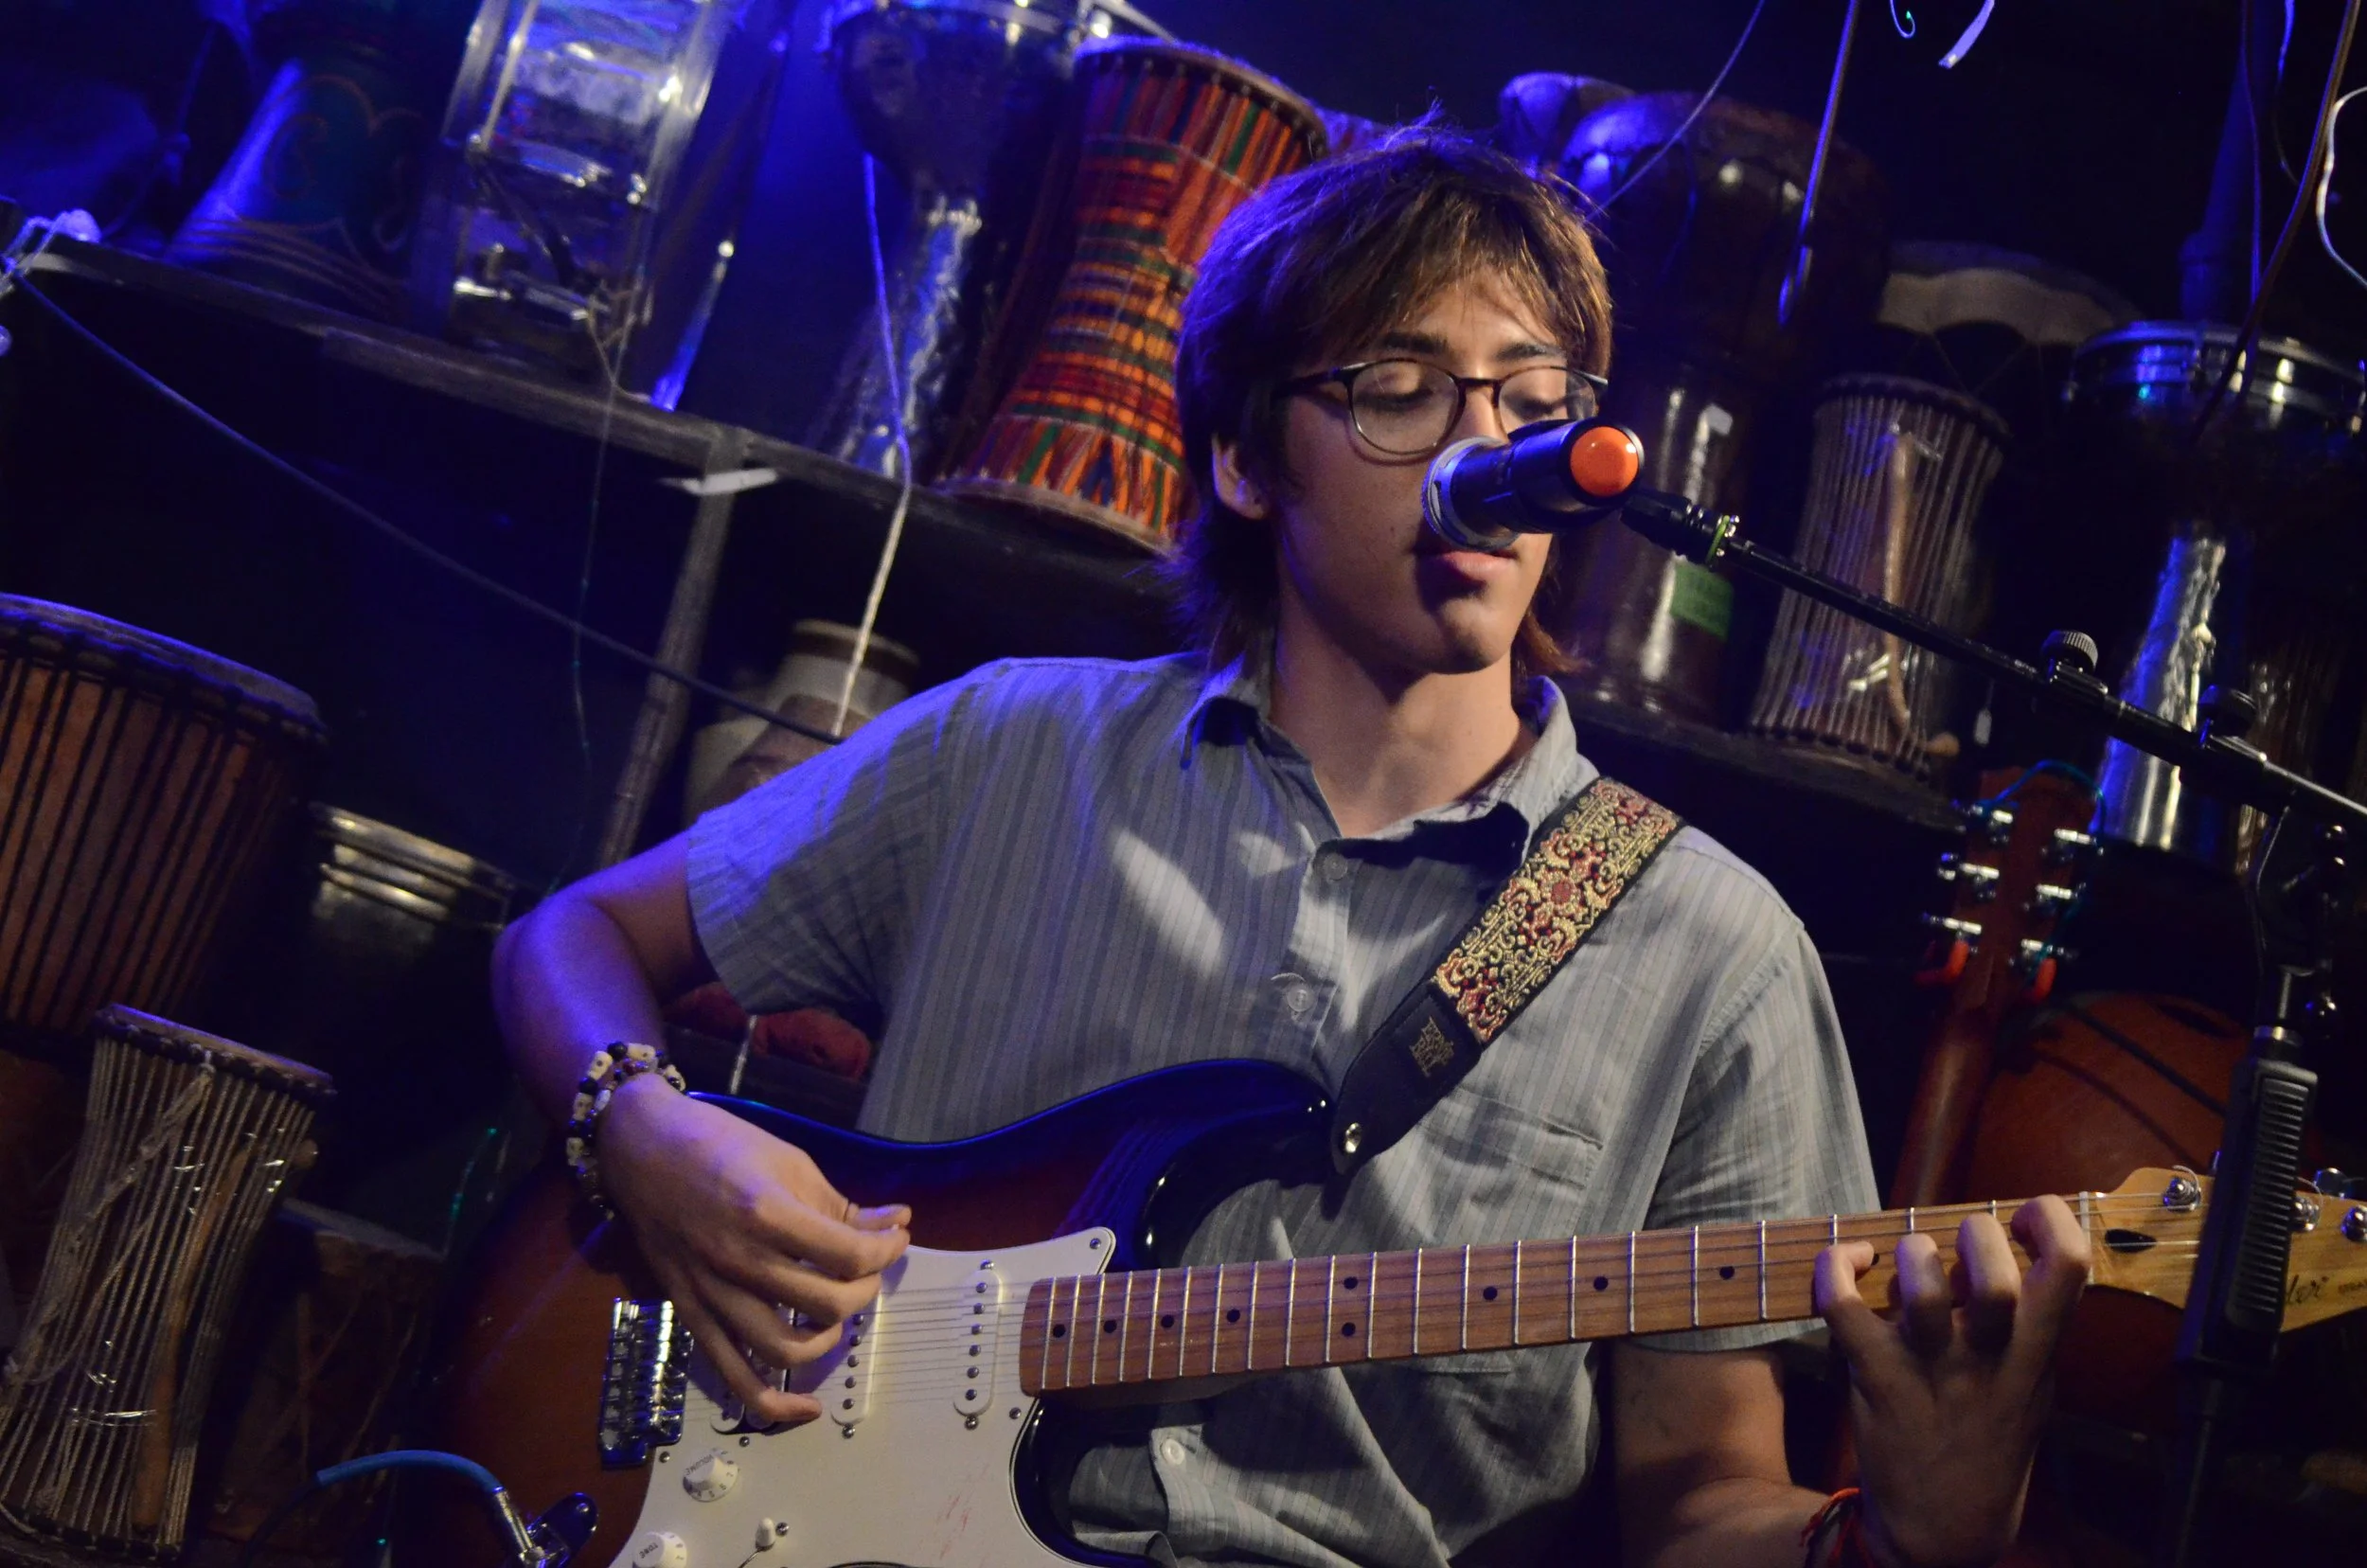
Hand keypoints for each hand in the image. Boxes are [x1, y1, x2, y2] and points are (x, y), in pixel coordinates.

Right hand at [598, 1074, 910, 1424]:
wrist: (642, 1149)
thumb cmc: (719, 1144)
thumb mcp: (790, 1161)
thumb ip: (841, 1205)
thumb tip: (896, 1223)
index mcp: (766, 1214)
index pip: (850, 1255)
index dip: (886, 1250)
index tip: (895, 1237)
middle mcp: (739, 1262)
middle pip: (828, 1302)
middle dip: (865, 1288)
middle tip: (868, 1269)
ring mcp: (712, 1295)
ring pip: (788, 1348)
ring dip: (829, 1337)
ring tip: (838, 1310)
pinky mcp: (692, 1316)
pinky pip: (733, 1377)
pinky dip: (774, 1403)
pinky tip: (809, 1408)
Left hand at [1814, 1196, 2092, 1567]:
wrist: (1943, 1527)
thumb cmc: (1987, 1440)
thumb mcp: (2032, 1388)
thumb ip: (2031, 1327)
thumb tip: (2016, 1247)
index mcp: (2037, 1357)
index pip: (2070, 1269)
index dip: (2051, 1220)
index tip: (2024, 1212)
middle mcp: (1990, 1362)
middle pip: (1995, 1276)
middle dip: (1976, 1234)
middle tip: (1961, 1241)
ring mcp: (1931, 1371)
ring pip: (1922, 1287)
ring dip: (1911, 1253)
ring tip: (1906, 1260)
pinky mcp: (1875, 1378)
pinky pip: (1846, 1308)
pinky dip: (1836, 1268)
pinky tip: (1847, 1261)